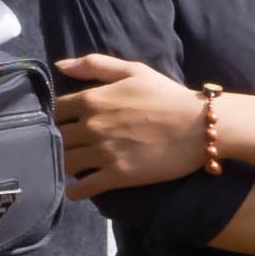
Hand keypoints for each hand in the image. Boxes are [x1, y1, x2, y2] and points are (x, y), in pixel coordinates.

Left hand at [52, 52, 209, 194]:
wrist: (199, 126)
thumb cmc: (168, 95)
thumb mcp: (133, 70)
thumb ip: (95, 65)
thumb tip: (60, 66)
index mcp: (92, 99)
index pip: (55, 109)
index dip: (54, 117)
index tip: (63, 123)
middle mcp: (91, 126)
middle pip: (56, 137)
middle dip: (56, 142)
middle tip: (64, 147)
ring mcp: (104, 152)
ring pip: (66, 163)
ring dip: (63, 166)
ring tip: (68, 168)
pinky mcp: (118, 175)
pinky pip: (84, 187)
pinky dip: (75, 190)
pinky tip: (74, 190)